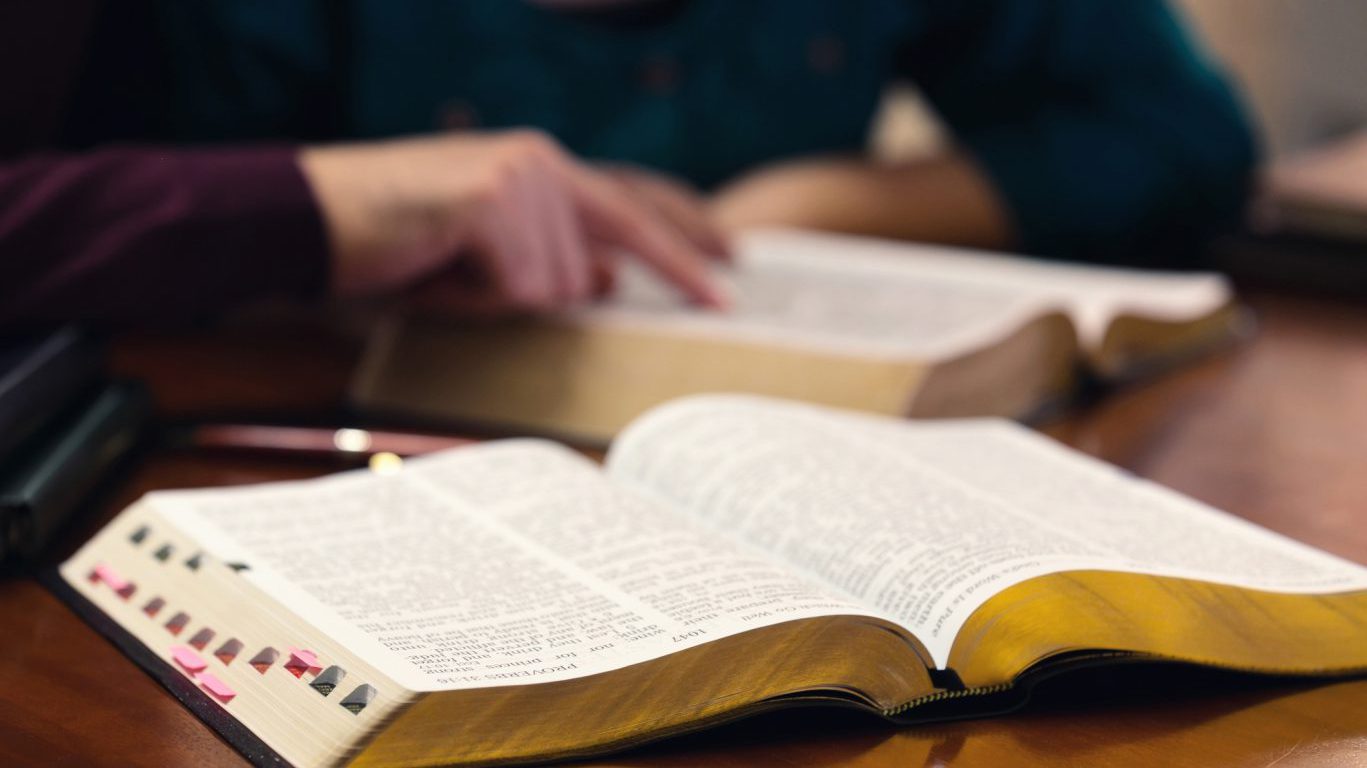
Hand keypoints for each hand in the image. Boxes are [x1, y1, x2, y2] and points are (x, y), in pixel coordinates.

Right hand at [299, 130, 728, 312]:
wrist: (310, 216)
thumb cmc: (399, 239)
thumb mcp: (487, 251)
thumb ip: (553, 258)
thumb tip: (608, 282)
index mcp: (544, 165)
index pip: (635, 205)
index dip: (684, 242)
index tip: (732, 267)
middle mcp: (541, 161)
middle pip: (587, 270)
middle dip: (529, 292)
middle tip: (459, 272)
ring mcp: (519, 177)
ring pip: (551, 287)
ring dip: (493, 296)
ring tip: (439, 266)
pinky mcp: (491, 202)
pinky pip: (514, 289)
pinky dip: (471, 298)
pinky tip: (433, 268)